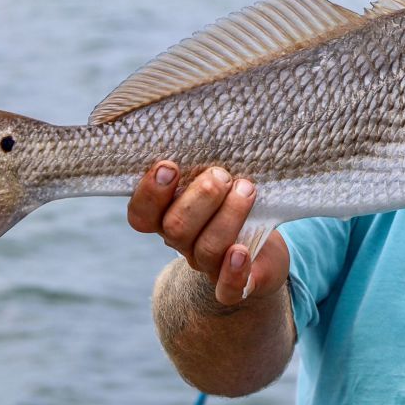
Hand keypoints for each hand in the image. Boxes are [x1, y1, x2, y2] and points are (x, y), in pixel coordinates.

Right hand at [127, 162, 289, 305]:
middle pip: (175, 228)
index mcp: (167, 216)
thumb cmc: (233, 201)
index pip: (141, 214)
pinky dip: (233, 272)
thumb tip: (204, 115)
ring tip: (247, 189)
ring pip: (206, 248)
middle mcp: (182, 243)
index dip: (149, 193)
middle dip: (200, 198)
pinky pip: (227, 290)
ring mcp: (207, 266)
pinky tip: (241, 252)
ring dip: (228, 216)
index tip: (169, 166)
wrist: (263, 251)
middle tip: (221, 175)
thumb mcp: (215, 178)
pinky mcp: (236, 285)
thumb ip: (202, 160)